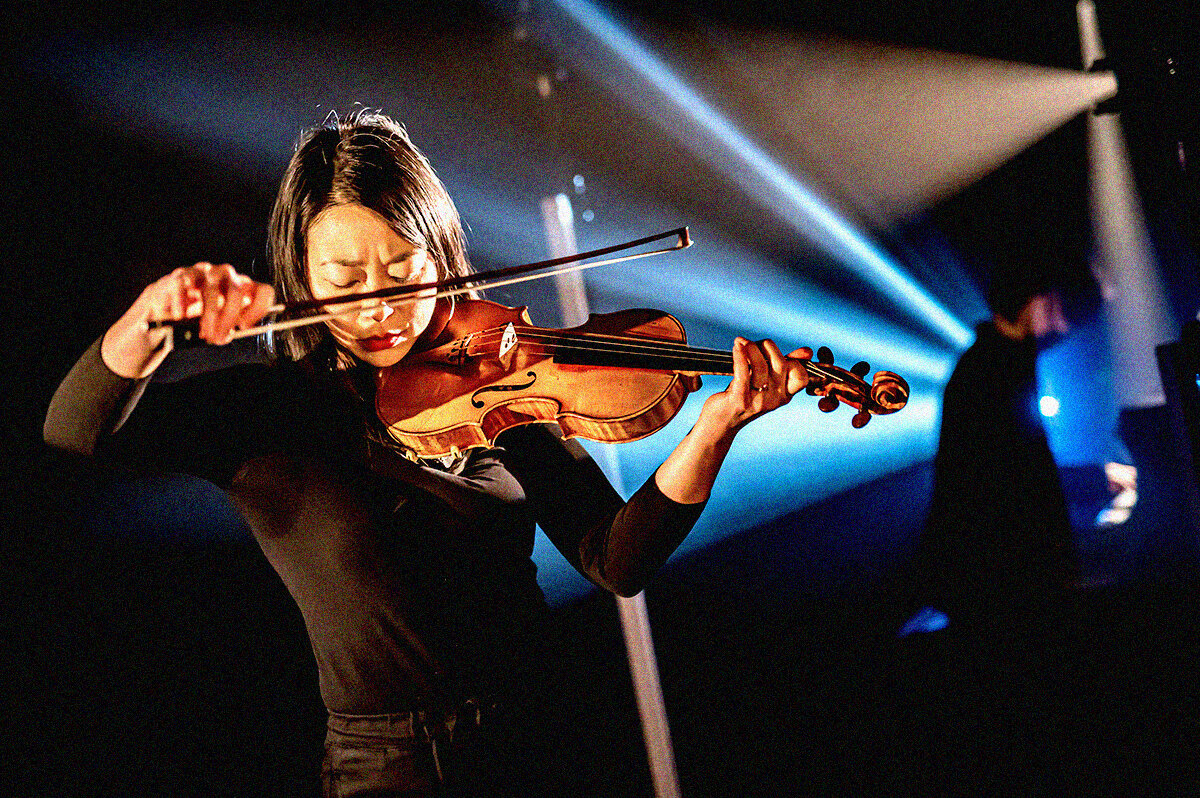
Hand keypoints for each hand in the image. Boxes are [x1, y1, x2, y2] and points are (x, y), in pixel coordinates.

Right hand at [101, 262, 274, 378]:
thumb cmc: (197, 322)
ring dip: (209, 314)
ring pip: (213, 288)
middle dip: (228, 318)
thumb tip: (227, 334)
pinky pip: (184, 285)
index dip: (258, 309)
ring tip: (202, 332)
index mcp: (242, 290)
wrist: (166, 317)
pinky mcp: (181, 275)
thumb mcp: (217, 329)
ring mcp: (204, 273)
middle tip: (218, 337)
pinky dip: (182, 303)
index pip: (262, 291)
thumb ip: (226, 331)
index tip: (244, 327)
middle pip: (237, 291)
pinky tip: (179, 316)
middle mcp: (227, 277)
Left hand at [698, 337, 811, 435]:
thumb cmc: (743, 398)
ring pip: (761, 365)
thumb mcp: (767, 383)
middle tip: (751, 343)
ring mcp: (757, 401)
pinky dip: (740, 355)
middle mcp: (774, 399)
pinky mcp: (739, 400)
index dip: (793, 359)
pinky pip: (742, 372)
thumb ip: (785, 366)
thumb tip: (807, 351)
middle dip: (767, 346)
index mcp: (784, 395)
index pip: (801, 376)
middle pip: (780, 363)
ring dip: (751, 348)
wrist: (721, 424)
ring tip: (741, 342)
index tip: (774, 351)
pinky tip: (736, 346)